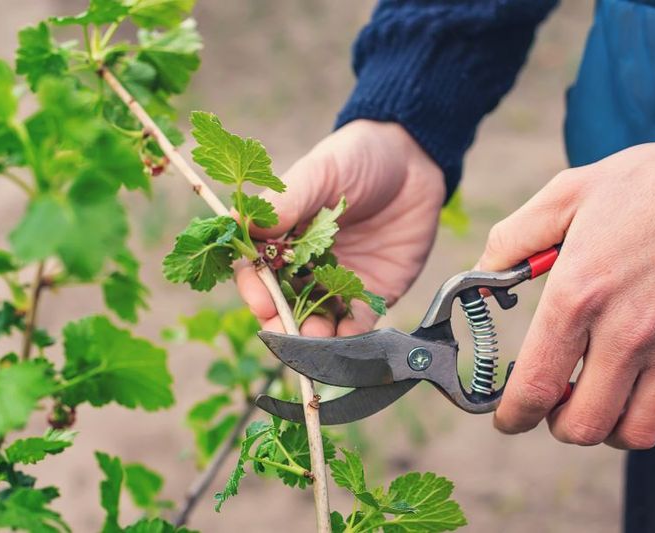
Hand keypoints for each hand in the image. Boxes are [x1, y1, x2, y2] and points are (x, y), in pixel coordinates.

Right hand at [236, 119, 444, 336]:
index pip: (258, 271)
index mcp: (284, 237)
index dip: (255, 289)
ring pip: (317, 320)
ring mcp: (339, 281)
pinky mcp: (372, 293)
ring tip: (315, 340)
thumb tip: (240, 224)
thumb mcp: (319, 172)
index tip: (260, 299)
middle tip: (284, 331)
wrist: (414, 162)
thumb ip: (285, 201)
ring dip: (312, 337)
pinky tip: (346, 341)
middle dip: (280, 322)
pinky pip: (357, 323)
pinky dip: (350, 337)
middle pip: (283, 304)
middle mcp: (306, 265)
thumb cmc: (358, 158)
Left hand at [477, 114, 654, 448]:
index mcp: (578, 294)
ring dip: (609, 429)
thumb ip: (512, 239)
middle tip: (554, 401)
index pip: (536, 385)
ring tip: (600, 401)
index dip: (513, 415)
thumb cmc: (650, 183)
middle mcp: (626, 331)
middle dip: (557, 424)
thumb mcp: (566, 195)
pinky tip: (652, 404)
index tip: (507, 418)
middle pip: (583, 424)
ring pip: (636, 432)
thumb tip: (480, 277)